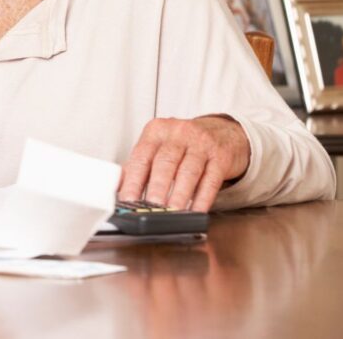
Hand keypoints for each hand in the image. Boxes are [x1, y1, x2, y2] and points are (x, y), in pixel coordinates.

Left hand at [118, 115, 249, 211]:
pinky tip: (197, 210)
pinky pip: (211, 179)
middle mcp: (178, 133)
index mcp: (156, 131)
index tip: (128, 200)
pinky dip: (203, 198)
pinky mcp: (221, 156)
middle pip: (165, 163)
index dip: (134, 180)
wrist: (223, 132)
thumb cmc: (184, 144)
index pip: (141, 157)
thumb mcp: (159, 145)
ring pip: (188, 171)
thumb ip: (140, 165)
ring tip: (173, 212)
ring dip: (180, 194)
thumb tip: (118, 189)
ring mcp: (201, 143)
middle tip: (151, 206)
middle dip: (157, 187)